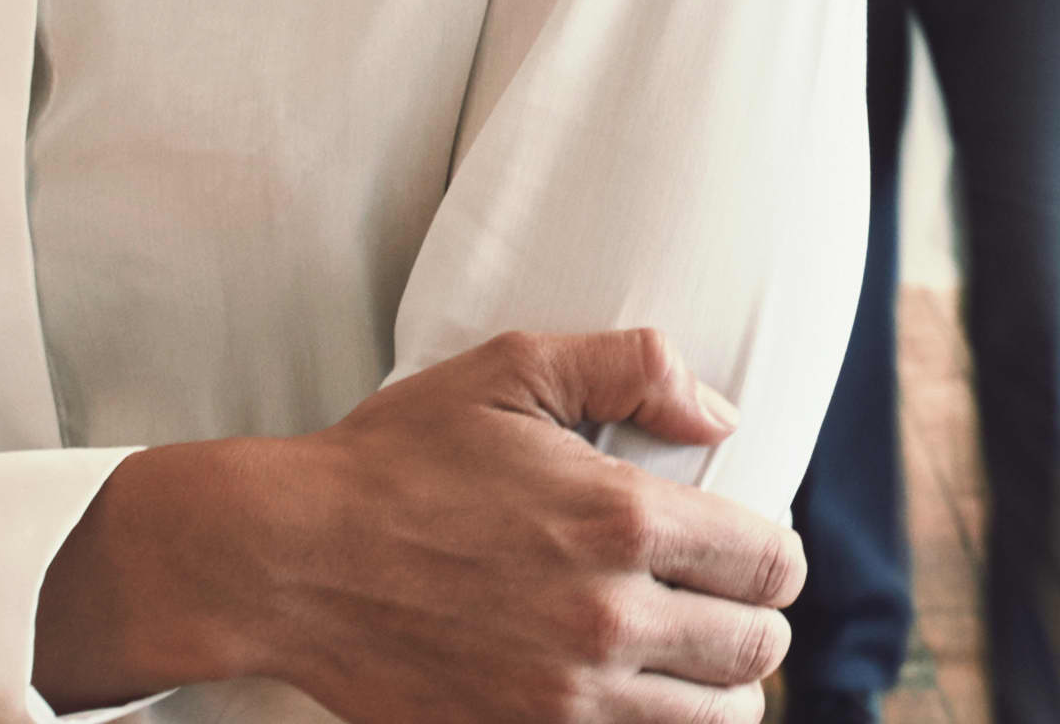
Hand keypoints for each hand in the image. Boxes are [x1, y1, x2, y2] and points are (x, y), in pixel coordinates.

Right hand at [37, 330, 803, 720]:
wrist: (286, 561)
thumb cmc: (395, 459)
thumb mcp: (512, 371)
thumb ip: (633, 368)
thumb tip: (720, 414)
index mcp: (623, 521)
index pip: (772, 564)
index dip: (772, 556)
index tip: (747, 552)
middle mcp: (608, 621)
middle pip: (755, 652)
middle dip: (752, 625)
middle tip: (721, 610)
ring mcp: (564, 701)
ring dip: (713, 694)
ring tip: (688, 668)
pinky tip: (629, 702)